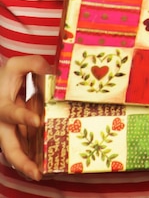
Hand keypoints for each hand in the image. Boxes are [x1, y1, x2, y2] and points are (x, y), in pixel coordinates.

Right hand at [0, 55, 49, 180]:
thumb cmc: (4, 78)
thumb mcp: (16, 66)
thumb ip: (33, 64)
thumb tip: (53, 71)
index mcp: (2, 107)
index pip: (11, 114)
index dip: (23, 118)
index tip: (37, 121)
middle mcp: (4, 125)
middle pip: (9, 148)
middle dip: (21, 162)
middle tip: (36, 173)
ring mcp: (10, 133)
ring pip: (16, 153)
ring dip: (28, 166)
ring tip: (43, 174)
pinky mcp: (18, 136)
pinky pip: (26, 148)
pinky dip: (34, 157)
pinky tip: (48, 164)